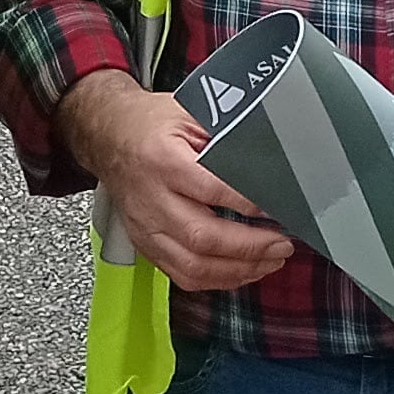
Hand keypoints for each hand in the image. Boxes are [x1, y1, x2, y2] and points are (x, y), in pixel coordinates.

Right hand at [61, 72, 294, 291]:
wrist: (109, 138)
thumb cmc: (152, 124)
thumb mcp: (189, 113)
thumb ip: (224, 136)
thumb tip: (269, 162)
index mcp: (162, 160)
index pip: (211, 188)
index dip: (248, 204)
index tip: (280, 209)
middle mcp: (151, 199)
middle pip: (202, 237)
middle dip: (250, 247)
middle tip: (283, 244)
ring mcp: (146, 228)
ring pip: (193, 266)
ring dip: (239, 270)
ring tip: (271, 261)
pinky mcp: (146, 245)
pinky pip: (183, 275)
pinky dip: (218, 279)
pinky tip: (244, 270)